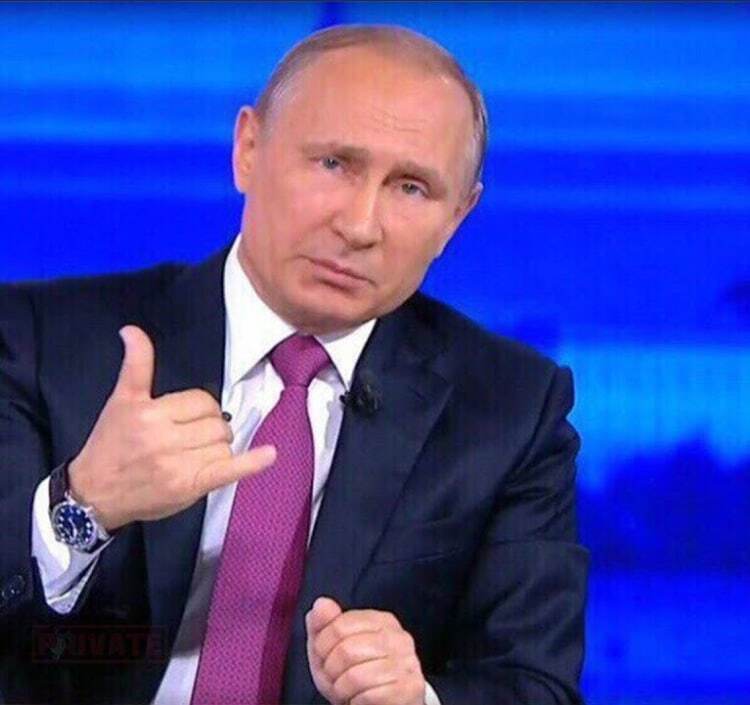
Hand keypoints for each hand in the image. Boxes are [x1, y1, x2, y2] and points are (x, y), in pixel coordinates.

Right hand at [68, 325, 275, 530]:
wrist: (94, 493)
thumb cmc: (110, 445)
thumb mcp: (121, 400)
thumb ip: (136, 365)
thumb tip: (132, 330)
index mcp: (150, 413)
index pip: (201, 401)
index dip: (199, 409)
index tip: (185, 418)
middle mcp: (164, 438)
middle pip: (215, 422)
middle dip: (210, 428)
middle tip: (189, 438)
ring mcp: (178, 465)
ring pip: (223, 444)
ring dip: (218, 448)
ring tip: (196, 455)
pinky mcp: (190, 487)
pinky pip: (228, 470)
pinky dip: (252, 463)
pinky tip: (269, 454)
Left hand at [306, 596, 425, 704]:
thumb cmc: (357, 677)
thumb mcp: (332, 650)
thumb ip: (323, 624)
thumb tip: (321, 603)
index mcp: (381, 621)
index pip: (339, 626)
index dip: (322, 648)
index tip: (327, 658)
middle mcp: (398, 637)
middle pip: (345, 650)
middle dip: (331, 671)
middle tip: (338, 678)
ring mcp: (407, 663)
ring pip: (355, 676)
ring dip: (342, 689)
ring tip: (349, 690)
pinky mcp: (409, 689)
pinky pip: (367, 696)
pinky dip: (356, 702)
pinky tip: (362, 699)